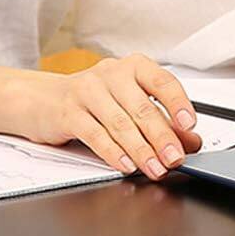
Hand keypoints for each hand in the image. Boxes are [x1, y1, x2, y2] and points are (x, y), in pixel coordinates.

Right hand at [16, 52, 202, 179]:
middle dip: (162, 136)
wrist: (44, 99)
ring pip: (120, 123)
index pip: (162, 81)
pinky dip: (113, 152)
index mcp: (133, 67)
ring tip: (155, 168)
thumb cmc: (95, 101)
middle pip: (142, 107)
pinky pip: (95, 134)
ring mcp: (88, 90)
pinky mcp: (69, 112)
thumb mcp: (130, 105)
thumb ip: (162, 121)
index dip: (178, 103)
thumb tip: (190, 141)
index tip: (189, 124)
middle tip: (175, 157)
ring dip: (141, 150)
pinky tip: (126, 165)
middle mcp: (112, 73)